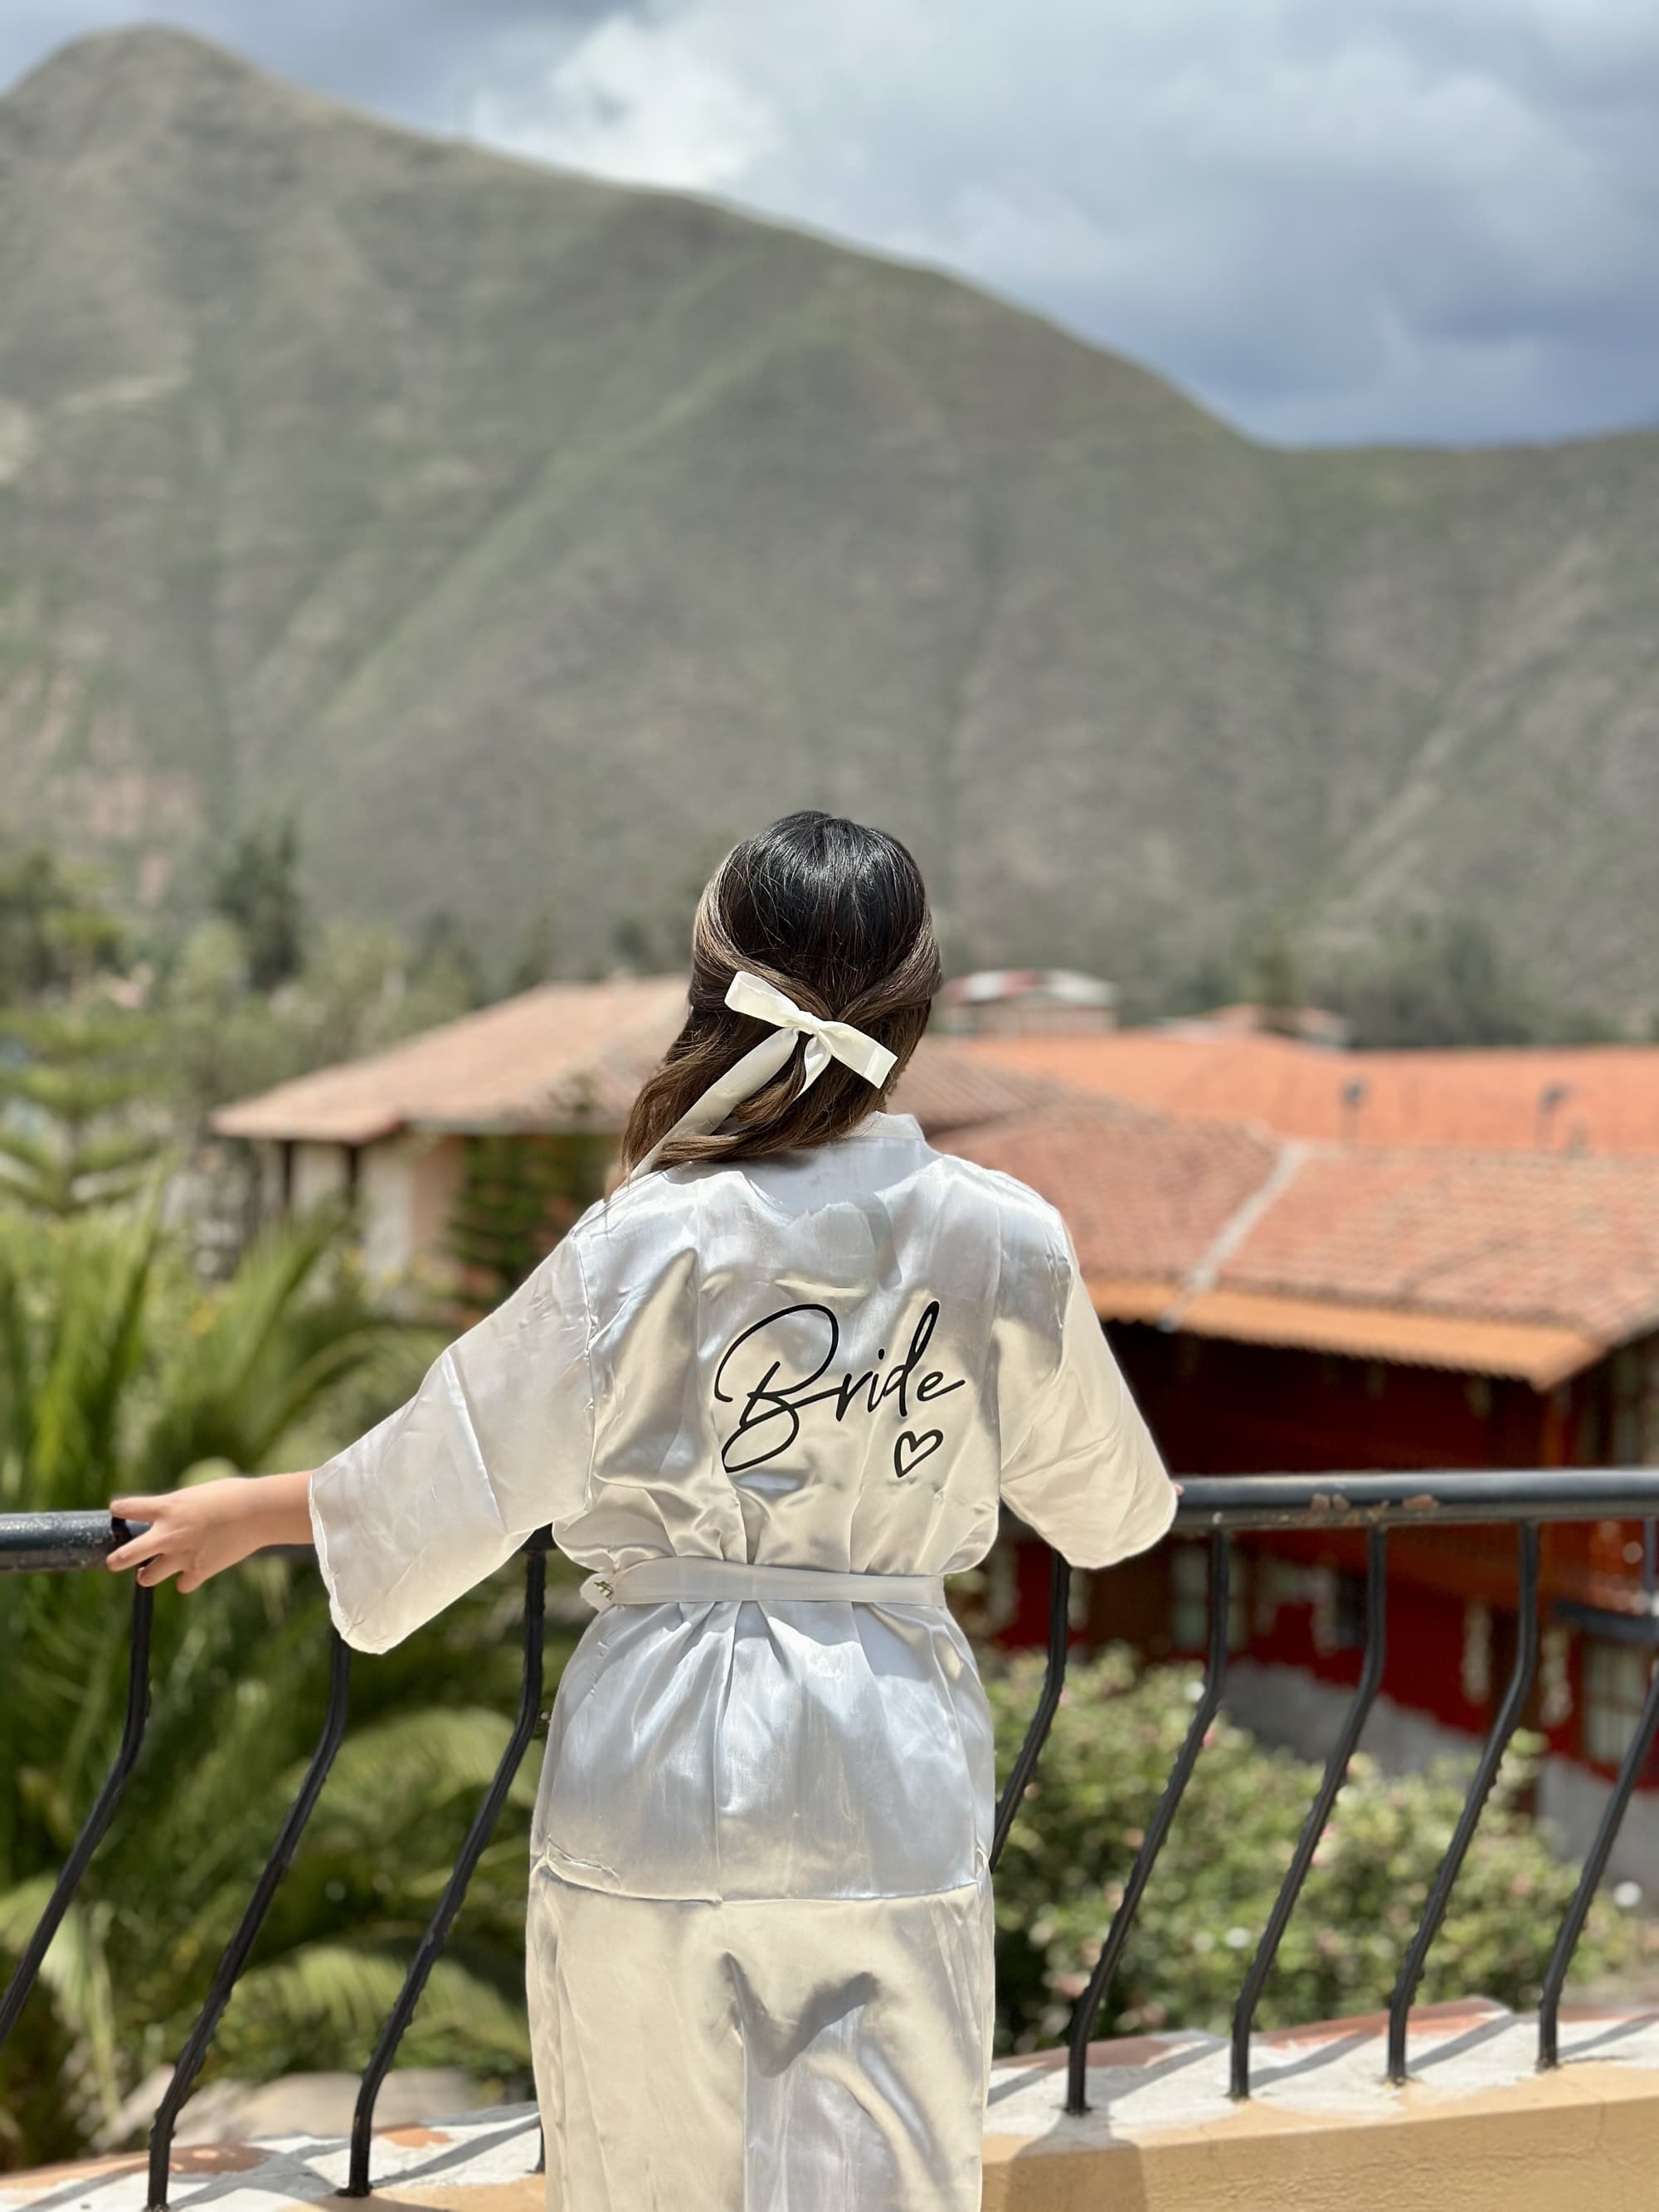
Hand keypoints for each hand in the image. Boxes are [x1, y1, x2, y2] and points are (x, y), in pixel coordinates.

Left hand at [107, 1472, 311, 1592]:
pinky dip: (186, 1580)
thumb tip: (171, 1519)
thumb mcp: (197, 1494)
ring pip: (147, 1577)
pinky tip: (193, 1571)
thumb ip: (178, 1508)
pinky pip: (182, 1585)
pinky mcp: (199, 1571)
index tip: (119, 1511)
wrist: (259, 1511)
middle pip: (125, 1556)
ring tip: (152, 1570)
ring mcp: (181, 1555)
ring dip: (148, 1574)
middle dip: (116, 1560)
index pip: (127, 1508)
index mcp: (167, 1507)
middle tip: (115, 1561)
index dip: (120, 1509)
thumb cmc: (233, 1495)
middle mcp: (168, 1533)